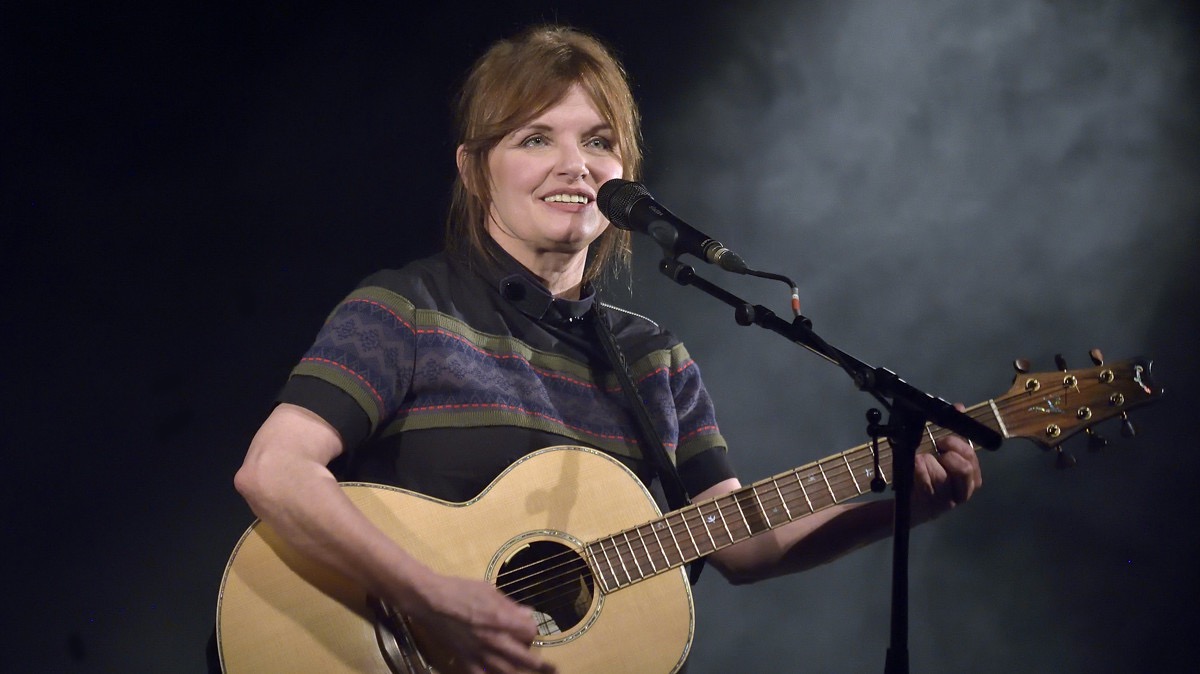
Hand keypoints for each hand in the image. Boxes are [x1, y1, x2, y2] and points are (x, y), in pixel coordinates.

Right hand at [405, 572, 555, 673]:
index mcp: (500, 619)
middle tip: (552, 669)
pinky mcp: (464, 659)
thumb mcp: (489, 590)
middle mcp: (493, 640)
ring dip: (520, 672)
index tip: (530, 628)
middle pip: (524, 659)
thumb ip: (510, 605)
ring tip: (528, 672)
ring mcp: (478, 653)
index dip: (533, 630)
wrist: (430, 601)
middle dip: (540, 665)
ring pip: (506, 672)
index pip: (529, 632)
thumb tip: (528, 613)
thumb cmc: (460, 590)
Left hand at [911, 404, 982, 523]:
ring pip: (941, 475)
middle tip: (935, 449)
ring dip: (926, 462)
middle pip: (964, 468)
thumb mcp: (939, 453)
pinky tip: (913, 468)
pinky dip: (918, 471)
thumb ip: (952, 432)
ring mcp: (948, 501)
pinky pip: (925, 483)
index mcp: (971, 477)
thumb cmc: (928, 475)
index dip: (956, 444)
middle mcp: (964, 491)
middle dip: (947, 454)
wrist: (910, 504)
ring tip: (919, 461)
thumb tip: (959, 407)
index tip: (941, 440)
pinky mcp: (931, 507)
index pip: (971, 456)